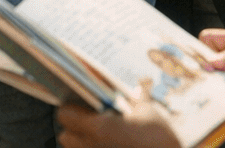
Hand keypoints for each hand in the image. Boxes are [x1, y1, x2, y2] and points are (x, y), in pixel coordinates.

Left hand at [57, 102, 178, 147]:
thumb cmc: (159, 143)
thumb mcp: (149, 114)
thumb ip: (138, 97)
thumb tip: (140, 82)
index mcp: (98, 128)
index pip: (64, 115)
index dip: (70, 108)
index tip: (83, 104)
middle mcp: (90, 147)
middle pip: (65, 136)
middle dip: (74, 128)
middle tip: (92, 121)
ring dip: (82, 142)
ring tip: (102, 135)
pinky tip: (110, 146)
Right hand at [200, 29, 224, 131]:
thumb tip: (213, 62)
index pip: (206, 40)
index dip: (203, 47)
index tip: (208, 60)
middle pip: (203, 63)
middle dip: (205, 70)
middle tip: (213, 77)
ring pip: (209, 83)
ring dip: (216, 87)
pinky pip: (220, 101)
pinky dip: (224, 102)